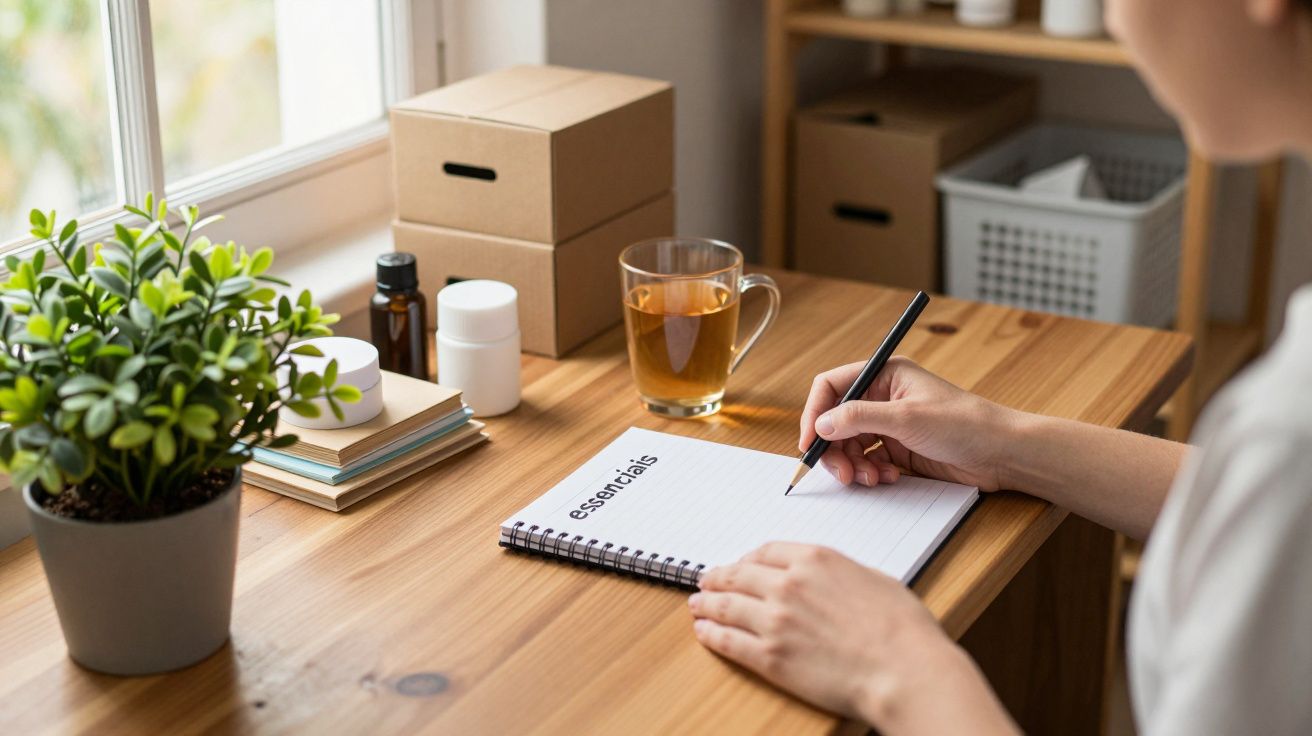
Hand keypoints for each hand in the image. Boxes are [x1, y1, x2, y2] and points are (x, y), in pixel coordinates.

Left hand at [690, 543, 1016, 733]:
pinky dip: (712, 635)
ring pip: (726, 606)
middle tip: (706, 581)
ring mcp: (775, 620)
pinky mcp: (770, 657)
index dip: (747, 558)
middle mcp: (788, 584)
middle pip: (738, 575)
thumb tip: (827, 581)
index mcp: (814, 559)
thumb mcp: (872, 579)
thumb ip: (839, 574)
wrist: (904, 669)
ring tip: (697, 605)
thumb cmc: (902, 628)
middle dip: (718, 578)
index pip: (765, 552)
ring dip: (707, 604)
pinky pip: (729, 641)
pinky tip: (704, 633)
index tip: (741, 564)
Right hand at [799, 357, 1017, 490]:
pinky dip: (870, 472)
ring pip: (850, 444)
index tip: (810, 442)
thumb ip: (859, 418)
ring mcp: (890, 424)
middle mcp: (883, 396)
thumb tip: (821, 425)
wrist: (1001, 454)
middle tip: (842, 473)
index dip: (815, 413)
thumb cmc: (964, 423)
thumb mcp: (906, 418)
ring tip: (870, 478)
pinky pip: (868, 460)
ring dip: (853, 464)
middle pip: (836, 420)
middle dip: (835, 448)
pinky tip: (887, 478)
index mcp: (884, 374)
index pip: (832, 386)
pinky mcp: (899, 448)